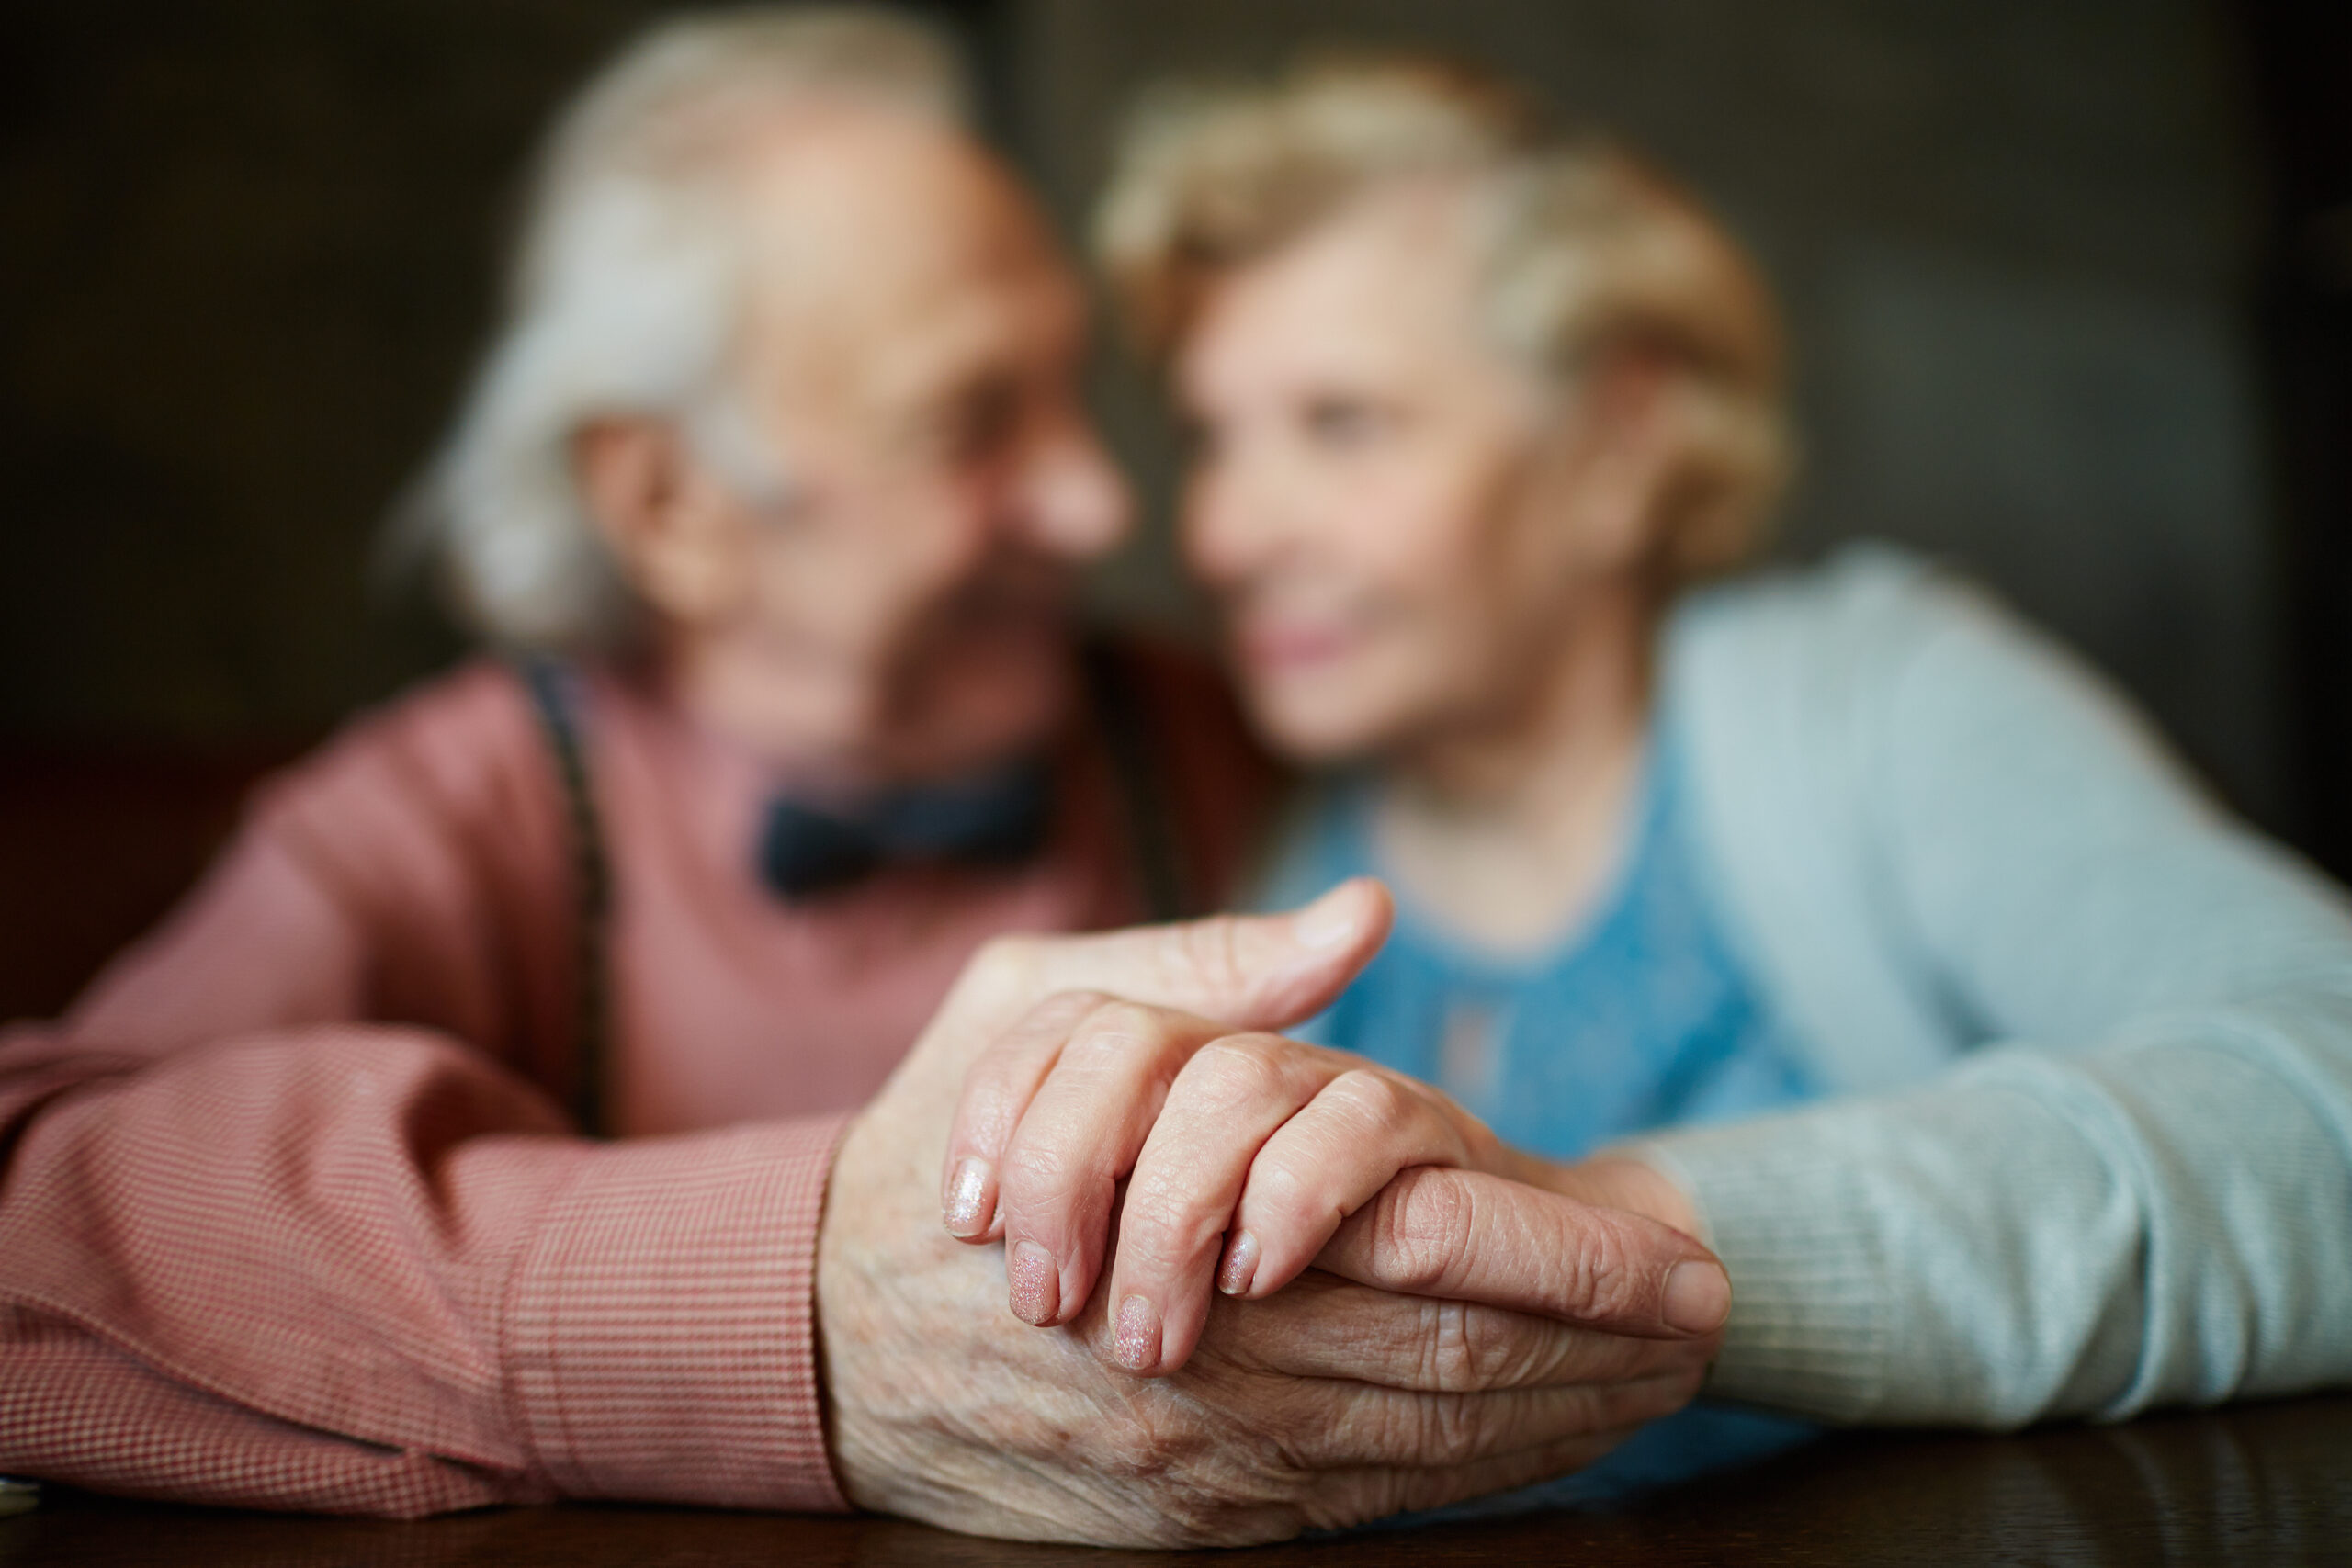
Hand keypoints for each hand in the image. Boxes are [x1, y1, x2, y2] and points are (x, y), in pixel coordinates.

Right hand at [816, 883, 1714, 1544]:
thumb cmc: (937, 1151)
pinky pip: (1364, 1509)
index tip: (1681, 1244)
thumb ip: (1207, 965)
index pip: (1426, 1250)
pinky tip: (1553, 1446)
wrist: (813, 1336)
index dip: (1567, 1254)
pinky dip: (1472, 1479)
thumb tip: (1361, 921)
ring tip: (1670, 1385)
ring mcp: (1199, 1464)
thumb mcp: (1039, 1006)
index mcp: (1184, 1215)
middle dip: (1600, 1349)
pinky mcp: (1184, 1526)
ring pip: (1422, 1450)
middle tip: (1713, 1320)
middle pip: (1450, 1364)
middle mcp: (1205, 1363)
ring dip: (1560, 1422)